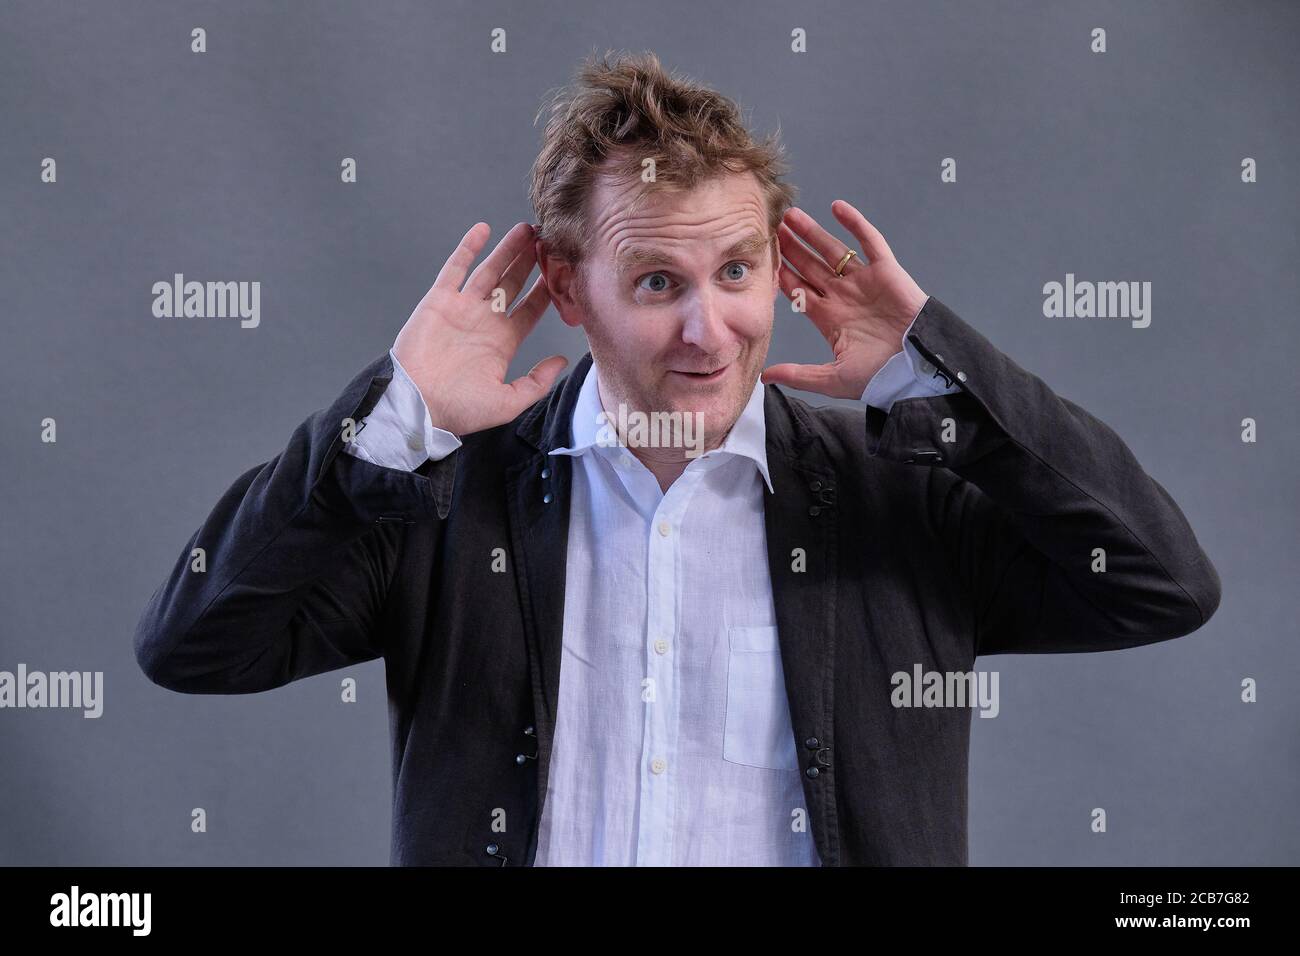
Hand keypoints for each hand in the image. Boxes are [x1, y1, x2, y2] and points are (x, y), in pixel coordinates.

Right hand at [393, 221, 567, 436]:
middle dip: (531, 263)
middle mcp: (485, 321)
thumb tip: (562, 361)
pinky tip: (483, 229)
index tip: (563, 272)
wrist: (417, 405)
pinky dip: (468, 248)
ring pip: (490, 270)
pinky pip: (455, 268)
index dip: (546, 291)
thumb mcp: (508, 402)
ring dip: (507, 250)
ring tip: (526, 229)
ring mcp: (462, 308)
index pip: (530, 310)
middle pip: (513, 284)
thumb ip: (537, 382)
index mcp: (502, 342)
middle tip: (548, 241)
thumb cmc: (459, 409)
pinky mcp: (439, 300)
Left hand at [761, 201, 928, 398]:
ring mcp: (864, 282)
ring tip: (791, 215)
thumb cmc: (879, 377)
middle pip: (811, 266)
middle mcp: (844, 296)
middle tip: (771, 229)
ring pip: (833, 250)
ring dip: (813, 232)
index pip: (799, 290)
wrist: (915, 367)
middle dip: (791, 249)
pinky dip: (855, 223)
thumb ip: (798, 374)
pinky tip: (837, 207)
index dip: (781, 274)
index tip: (762, 260)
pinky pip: (869, 241)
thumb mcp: (832, 379)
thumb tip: (764, 377)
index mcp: (829, 318)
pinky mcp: (885, 271)